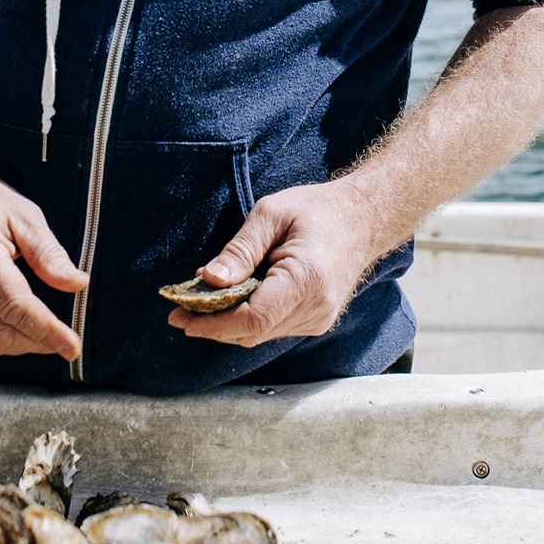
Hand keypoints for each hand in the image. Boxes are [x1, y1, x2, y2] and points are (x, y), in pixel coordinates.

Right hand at [0, 155, 88, 361]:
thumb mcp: (21, 214)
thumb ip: (48, 253)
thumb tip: (77, 283)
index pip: (17, 306)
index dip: (47, 331)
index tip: (72, 346)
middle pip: (0, 330)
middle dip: (36, 342)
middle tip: (63, 340)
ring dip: (17, 347)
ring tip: (43, 338)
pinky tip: (15, 335)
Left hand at [165, 179, 381, 349]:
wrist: (364, 218)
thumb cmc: (318, 209)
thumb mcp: (272, 213)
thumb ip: (240, 249)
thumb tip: (208, 280)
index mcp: (306, 279)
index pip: (253, 318)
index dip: (213, 323)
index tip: (182, 316)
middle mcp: (315, 308)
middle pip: (252, 332)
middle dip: (212, 326)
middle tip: (178, 311)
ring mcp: (319, 319)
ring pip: (260, 335)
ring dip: (226, 324)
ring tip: (196, 305)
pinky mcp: (316, 320)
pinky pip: (273, 328)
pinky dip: (246, 319)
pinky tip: (228, 301)